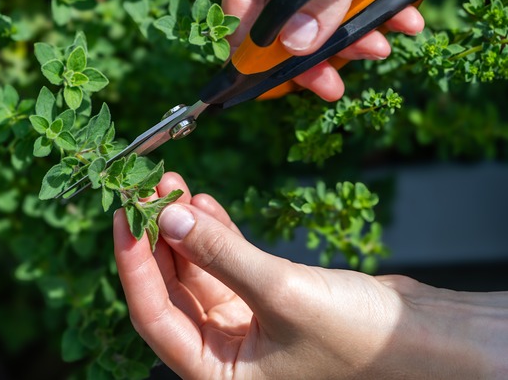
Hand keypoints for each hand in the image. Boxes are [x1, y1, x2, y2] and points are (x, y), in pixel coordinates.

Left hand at [113, 172, 507, 378]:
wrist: (423, 337)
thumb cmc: (362, 339)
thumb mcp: (282, 292)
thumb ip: (221, 254)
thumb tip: (169, 218)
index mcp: (216, 375)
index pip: (153, 316)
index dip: (133, 265)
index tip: (122, 218)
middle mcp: (222, 354)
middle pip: (170, 289)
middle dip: (157, 237)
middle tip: (147, 190)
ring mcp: (240, 325)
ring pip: (194, 270)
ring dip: (183, 228)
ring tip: (171, 184)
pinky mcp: (260, 299)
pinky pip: (223, 262)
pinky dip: (212, 233)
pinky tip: (201, 203)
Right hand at [223, 0, 425, 100]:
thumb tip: (297, 47)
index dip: (248, 46)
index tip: (262, 83)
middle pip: (286, 12)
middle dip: (312, 53)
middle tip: (327, 87)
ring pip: (325, 8)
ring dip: (353, 36)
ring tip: (379, 49)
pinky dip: (381, 10)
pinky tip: (404, 22)